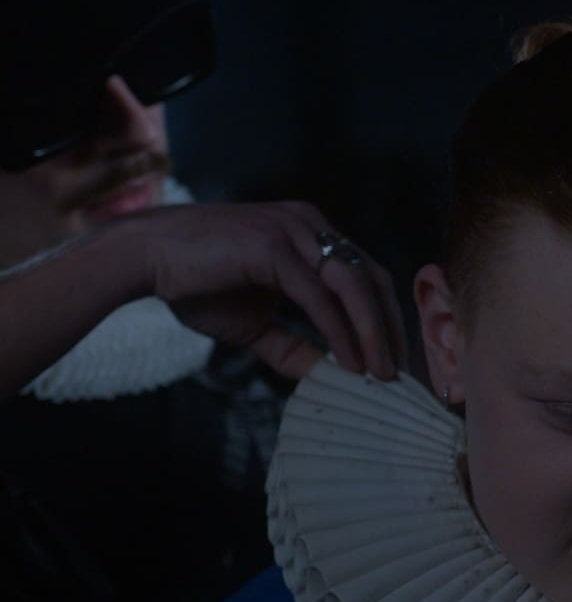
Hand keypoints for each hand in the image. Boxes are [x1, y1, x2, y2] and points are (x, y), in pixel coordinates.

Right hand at [124, 201, 405, 379]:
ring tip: (381, 374)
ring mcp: (294, 231)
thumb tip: (321, 375)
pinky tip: (350, 363)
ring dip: (373, 334)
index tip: (395, 358)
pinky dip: (339, 332)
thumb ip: (289, 345)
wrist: (144, 258)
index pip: (367, 275)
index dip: (386, 318)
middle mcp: (311, 225)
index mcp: (312, 234)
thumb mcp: (253, 323)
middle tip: (398, 373)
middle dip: (390, 328)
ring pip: (353, 287)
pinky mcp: (274, 247)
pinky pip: (319, 297)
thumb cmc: (194, 283)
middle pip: (372, 279)